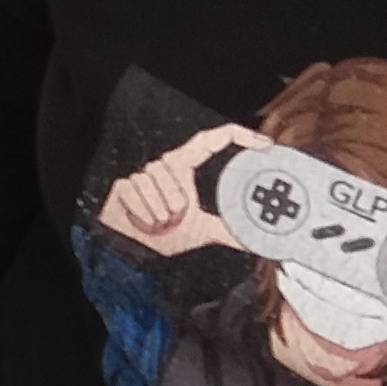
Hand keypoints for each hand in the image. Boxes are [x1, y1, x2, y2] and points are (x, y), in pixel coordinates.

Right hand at [98, 125, 250, 262]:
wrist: (136, 250)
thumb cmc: (166, 236)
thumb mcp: (202, 231)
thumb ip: (227, 232)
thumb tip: (253, 241)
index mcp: (185, 167)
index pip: (211, 140)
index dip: (238, 135)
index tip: (263, 144)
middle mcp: (165, 166)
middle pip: (175, 168)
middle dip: (176, 201)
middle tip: (173, 218)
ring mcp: (143, 174)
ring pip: (154, 183)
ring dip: (159, 212)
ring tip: (158, 221)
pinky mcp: (123, 185)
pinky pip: (136, 194)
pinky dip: (142, 214)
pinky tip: (142, 220)